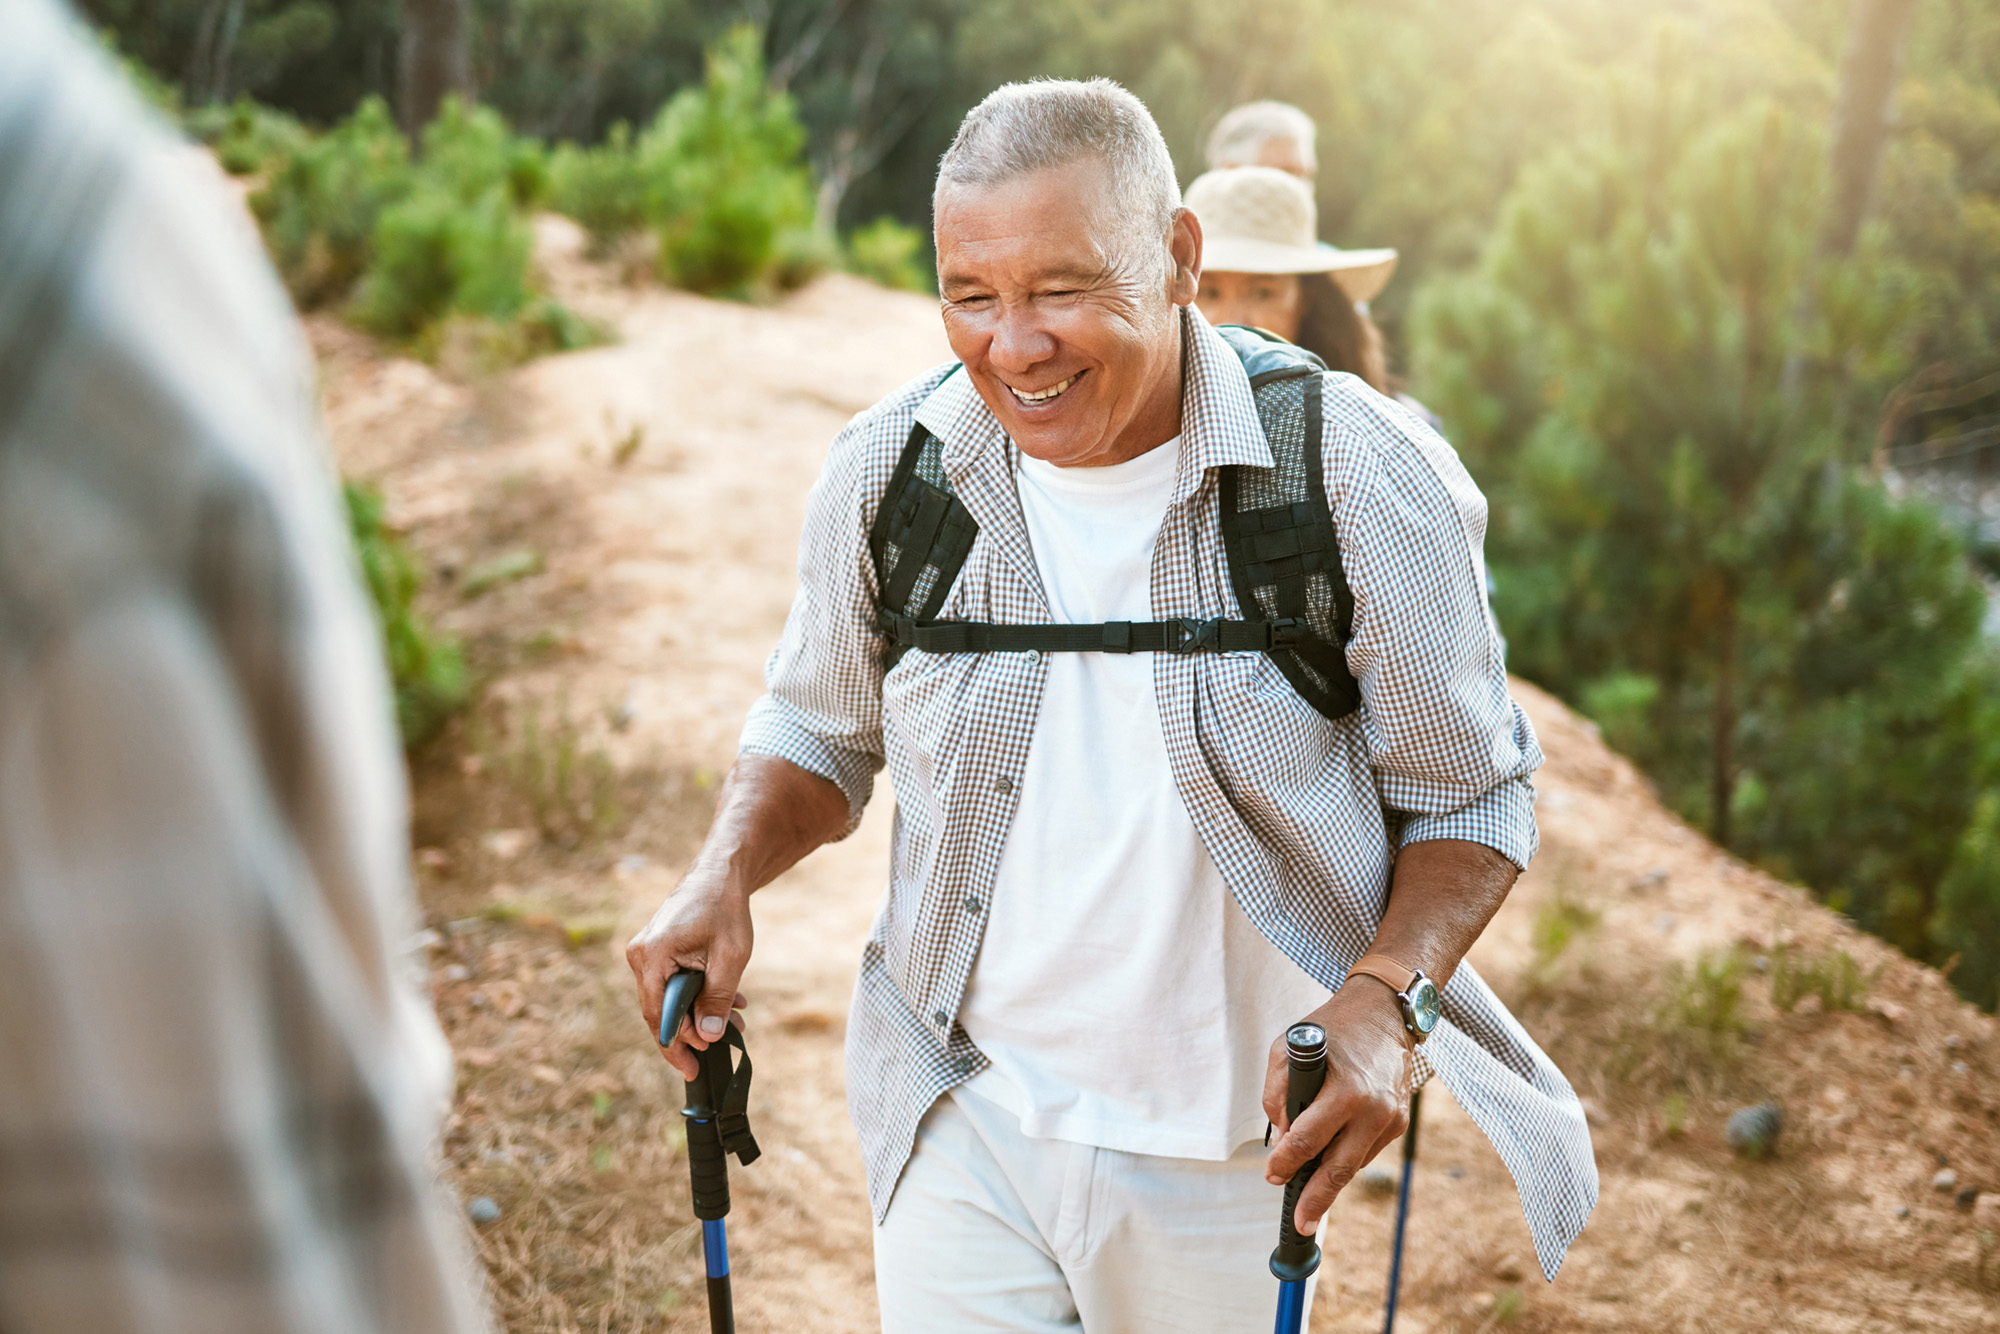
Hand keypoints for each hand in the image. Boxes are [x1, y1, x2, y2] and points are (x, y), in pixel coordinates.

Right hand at [625, 869, 753, 1080]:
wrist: (720, 874)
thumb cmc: (725, 909)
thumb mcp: (730, 957)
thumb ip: (718, 997)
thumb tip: (710, 1036)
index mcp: (652, 956)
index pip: (657, 1016)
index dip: (676, 1046)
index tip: (693, 1069)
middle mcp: (641, 956)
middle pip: (661, 1011)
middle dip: (696, 1030)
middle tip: (727, 1040)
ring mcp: (647, 954)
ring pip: (671, 998)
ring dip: (702, 1012)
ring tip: (737, 1019)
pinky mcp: (658, 952)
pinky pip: (674, 984)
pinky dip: (700, 994)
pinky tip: (731, 1000)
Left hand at [1262, 980, 1413, 1233]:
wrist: (1384, 1013)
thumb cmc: (1331, 1029)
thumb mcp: (1286, 1048)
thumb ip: (1277, 1095)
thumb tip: (1283, 1137)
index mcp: (1344, 1090)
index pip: (1308, 1140)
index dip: (1286, 1163)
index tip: (1272, 1176)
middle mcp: (1373, 1109)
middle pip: (1339, 1168)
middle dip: (1315, 1199)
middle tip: (1300, 1222)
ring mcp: (1391, 1118)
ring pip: (1355, 1164)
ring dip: (1330, 1182)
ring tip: (1310, 1200)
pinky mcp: (1400, 1121)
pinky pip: (1367, 1150)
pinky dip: (1346, 1156)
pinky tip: (1331, 1158)